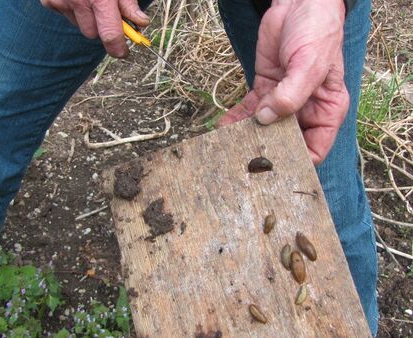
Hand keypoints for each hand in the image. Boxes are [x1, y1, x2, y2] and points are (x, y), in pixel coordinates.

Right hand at [41, 0, 148, 56]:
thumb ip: (127, 1)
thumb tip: (141, 23)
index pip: (110, 36)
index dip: (118, 48)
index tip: (123, 52)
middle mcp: (77, 2)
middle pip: (93, 34)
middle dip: (101, 27)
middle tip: (107, 12)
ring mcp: (59, 1)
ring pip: (79, 24)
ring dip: (87, 17)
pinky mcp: (48, 0)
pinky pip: (65, 14)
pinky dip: (72, 8)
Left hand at [218, 0, 348, 163]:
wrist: (298, 4)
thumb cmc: (317, 32)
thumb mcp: (310, 64)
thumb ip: (291, 94)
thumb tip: (267, 119)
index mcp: (326, 110)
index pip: (315, 149)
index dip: (297, 162)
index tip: (274, 168)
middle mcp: (305, 110)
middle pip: (285, 142)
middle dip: (266, 150)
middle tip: (243, 159)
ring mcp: (282, 101)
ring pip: (263, 127)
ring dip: (246, 136)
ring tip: (228, 145)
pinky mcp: (265, 90)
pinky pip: (249, 110)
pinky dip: (236, 118)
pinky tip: (223, 126)